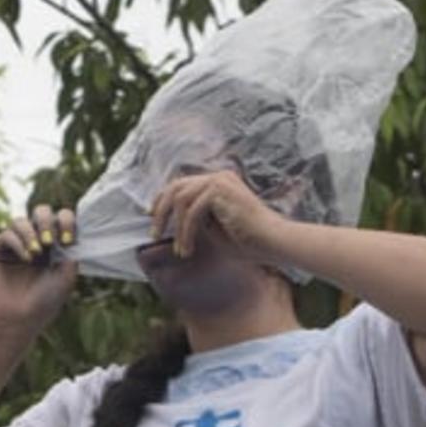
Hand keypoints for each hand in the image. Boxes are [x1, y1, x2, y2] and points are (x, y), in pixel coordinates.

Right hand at [0, 204, 77, 338]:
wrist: (19, 319)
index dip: (67, 222)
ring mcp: (14, 245)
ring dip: (32, 232)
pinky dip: (19, 242)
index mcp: (54, 245)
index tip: (69, 240)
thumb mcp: (67, 274)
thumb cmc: (45, 301)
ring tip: (37, 252)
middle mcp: (34, 241)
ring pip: (21, 220)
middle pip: (41, 212)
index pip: (61, 219)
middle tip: (51, 241)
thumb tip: (69, 226)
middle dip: (47, 221)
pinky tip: (27, 258)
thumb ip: (71, 249)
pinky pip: (7, 234)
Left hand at [148, 171, 289, 261]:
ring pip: (181, 200)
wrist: (273, 241)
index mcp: (219, 182)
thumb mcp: (214, 228)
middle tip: (153, 233)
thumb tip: (172, 222)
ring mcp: (219, 180)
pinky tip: (187, 249)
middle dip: (161, 210)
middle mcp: (218, 177)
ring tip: (179, 250)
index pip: (182, 184)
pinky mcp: (220, 190)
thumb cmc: (249, 241)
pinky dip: (186, 233)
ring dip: (176, 228)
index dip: (163, 199)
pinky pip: (192, 211)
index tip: (152, 216)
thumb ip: (197, 220)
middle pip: (176, 187)